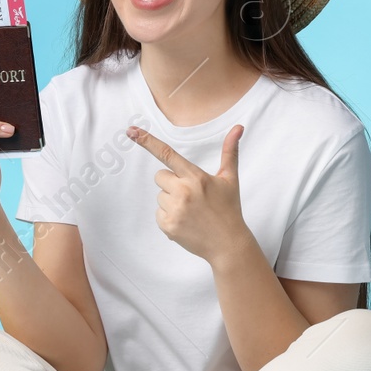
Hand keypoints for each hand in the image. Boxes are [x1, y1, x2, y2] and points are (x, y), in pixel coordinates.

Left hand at [125, 123, 251, 263]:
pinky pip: (158, 213)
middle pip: (160, 176)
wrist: (228, 244)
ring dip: (171, 201)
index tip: (132, 131)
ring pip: (160, 196)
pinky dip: (169, 216)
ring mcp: (175, 210)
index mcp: (196, 177)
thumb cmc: (229, 208)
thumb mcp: (230, 178)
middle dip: (171, 183)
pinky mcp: (168, 226)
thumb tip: (238, 127)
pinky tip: (186, 221)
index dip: (148, 142)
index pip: (167, 154)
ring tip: (191, 210)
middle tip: (191, 195)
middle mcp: (184, 192)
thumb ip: (230, 151)